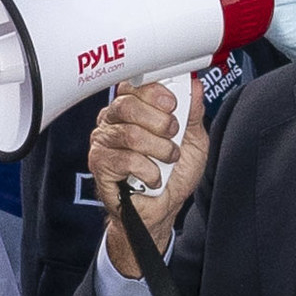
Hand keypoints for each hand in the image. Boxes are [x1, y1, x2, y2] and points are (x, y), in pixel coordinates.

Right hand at [90, 74, 208, 274]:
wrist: (162, 210)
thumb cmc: (172, 175)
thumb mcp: (192, 141)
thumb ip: (193, 112)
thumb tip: (194, 85)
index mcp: (132, 109)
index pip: (133, 85)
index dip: (154, 91)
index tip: (172, 104)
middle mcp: (113, 122)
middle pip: (128, 105)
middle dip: (160, 121)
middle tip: (173, 135)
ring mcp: (103, 143)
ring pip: (130, 134)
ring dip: (159, 150)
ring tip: (167, 160)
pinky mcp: (100, 165)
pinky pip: (126, 160)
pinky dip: (149, 171)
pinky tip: (153, 177)